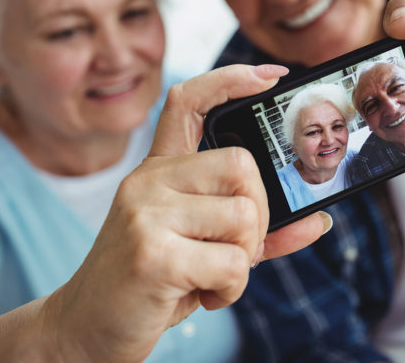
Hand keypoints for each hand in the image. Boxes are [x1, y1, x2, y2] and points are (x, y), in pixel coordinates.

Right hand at [41, 65, 328, 361]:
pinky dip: (231, 289)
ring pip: (243, 215)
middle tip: (235, 249)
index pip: (189, 102)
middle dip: (257, 215)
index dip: (230, 79)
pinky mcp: (152, 253)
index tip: (270, 76)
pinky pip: (232, 262)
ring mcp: (146, 213)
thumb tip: (318, 220)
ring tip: (211, 277)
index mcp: (159, 171)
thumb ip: (256, 230)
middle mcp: (148, 181)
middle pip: (241, 165)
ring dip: (243, 259)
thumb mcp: (204, 248)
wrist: (86, 329)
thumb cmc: (151, 284)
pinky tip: (202, 296)